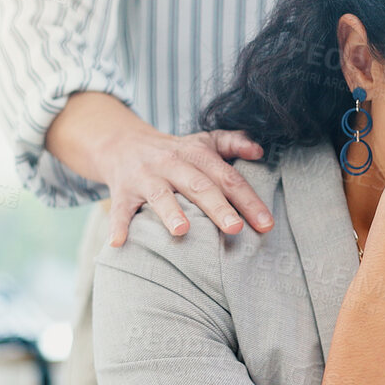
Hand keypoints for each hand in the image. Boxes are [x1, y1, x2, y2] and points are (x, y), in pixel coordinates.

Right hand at [97, 128, 273, 246]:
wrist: (122, 143)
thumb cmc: (173, 151)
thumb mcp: (202, 141)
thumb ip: (232, 142)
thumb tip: (259, 150)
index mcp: (196, 153)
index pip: (227, 177)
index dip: (248, 199)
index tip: (266, 223)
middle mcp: (172, 163)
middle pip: (198, 185)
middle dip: (217, 206)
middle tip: (235, 228)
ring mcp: (145, 177)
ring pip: (160, 195)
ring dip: (170, 212)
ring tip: (182, 231)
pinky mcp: (122, 191)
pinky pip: (120, 210)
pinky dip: (118, 225)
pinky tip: (118, 243)